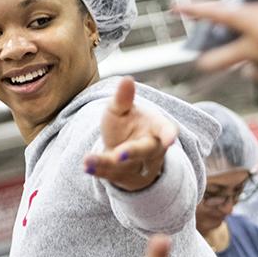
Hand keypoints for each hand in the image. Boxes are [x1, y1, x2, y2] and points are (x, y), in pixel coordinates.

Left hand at [84, 76, 178, 191]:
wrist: (123, 149)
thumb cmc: (127, 123)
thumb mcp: (122, 109)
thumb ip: (123, 98)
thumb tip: (127, 79)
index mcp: (157, 129)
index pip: (165, 130)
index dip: (168, 134)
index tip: (170, 140)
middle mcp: (150, 149)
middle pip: (144, 151)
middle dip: (132, 152)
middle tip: (120, 155)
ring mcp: (138, 165)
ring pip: (124, 166)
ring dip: (106, 163)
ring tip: (88, 160)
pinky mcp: (123, 177)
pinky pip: (111, 174)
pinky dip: (98, 170)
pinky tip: (86, 165)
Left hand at [175, 0, 257, 88]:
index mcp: (253, 23)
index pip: (216, 14)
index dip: (195, 9)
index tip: (177, 8)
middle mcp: (255, 47)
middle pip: (222, 58)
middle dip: (209, 60)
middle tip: (201, 61)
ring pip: (250, 73)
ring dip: (247, 69)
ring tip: (248, 68)